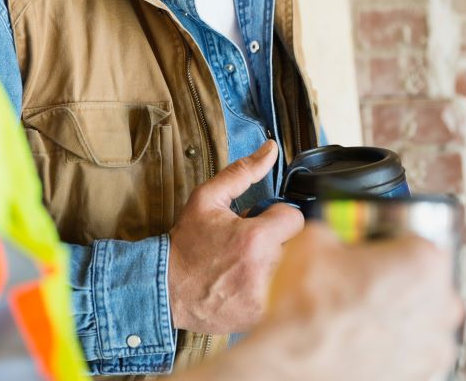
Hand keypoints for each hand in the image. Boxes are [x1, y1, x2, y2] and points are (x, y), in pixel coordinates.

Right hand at [167, 140, 304, 333]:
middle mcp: (266, 269)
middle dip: (280, 240)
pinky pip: (283, 295)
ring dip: (279, 264)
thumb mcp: (207, 199)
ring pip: (293, 270)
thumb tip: (270, 149)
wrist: (166, 289)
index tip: (260, 222)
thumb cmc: (186, 245)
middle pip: (299, 246)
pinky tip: (248, 284)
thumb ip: (242, 172)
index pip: (295, 219)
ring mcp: (265, 297)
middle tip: (254, 244)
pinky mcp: (262, 316)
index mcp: (256, 238)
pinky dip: (272, 289)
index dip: (277, 216)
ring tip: (251, 264)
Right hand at [255, 224, 462, 380]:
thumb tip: (335, 233)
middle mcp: (439, 304)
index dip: (392, 243)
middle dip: (401, 278)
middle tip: (365, 280)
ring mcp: (433, 344)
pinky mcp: (421, 374)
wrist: (290, 363)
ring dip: (402, 312)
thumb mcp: (315, 239)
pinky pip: (417, 349)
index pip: (418, 239)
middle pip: (428, 279)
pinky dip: (398, 343)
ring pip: (425, 316)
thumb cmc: (308, 312)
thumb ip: (339, 230)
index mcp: (422, 262)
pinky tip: (368, 337)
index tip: (376, 249)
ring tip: (363, 312)